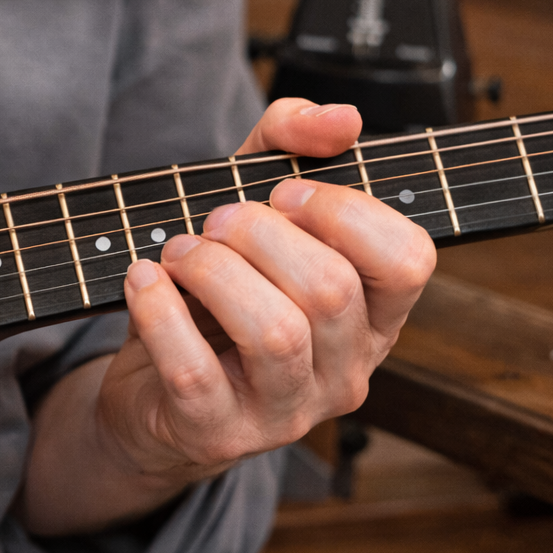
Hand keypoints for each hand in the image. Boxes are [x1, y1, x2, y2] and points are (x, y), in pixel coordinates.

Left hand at [18, 99, 435, 534]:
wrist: (153, 391)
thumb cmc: (216, 293)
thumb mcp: (253, 210)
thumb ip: (290, 147)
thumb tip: (341, 119)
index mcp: (371, 317)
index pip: (409, 261)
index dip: (346, 211)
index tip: (283, 193)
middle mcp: (344, 372)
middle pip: (330, 290)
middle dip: (259, 234)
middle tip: (214, 221)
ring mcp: (285, 413)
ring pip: (275, 334)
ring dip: (212, 271)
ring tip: (178, 252)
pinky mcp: (217, 433)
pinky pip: (194, 370)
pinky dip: (159, 311)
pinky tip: (144, 280)